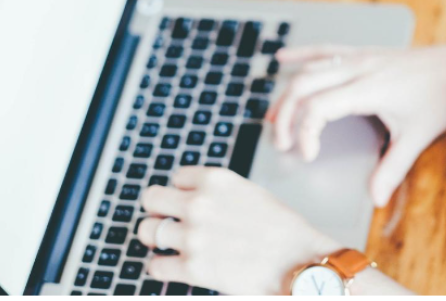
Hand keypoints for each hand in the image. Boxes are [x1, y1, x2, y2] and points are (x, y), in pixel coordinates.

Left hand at [138, 167, 341, 294]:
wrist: (298, 261)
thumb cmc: (282, 230)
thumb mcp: (249, 193)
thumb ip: (218, 193)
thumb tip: (194, 198)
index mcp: (215, 180)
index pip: (176, 177)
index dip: (182, 191)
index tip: (187, 202)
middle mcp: (199, 204)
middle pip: (151, 198)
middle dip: (158, 210)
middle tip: (167, 220)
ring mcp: (192, 237)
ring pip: (147, 231)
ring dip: (157, 238)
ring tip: (171, 244)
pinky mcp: (191, 268)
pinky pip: (155, 266)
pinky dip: (162, 267)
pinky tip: (177, 266)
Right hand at [268, 33, 445, 206]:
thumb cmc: (441, 97)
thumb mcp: (418, 136)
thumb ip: (393, 168)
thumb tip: (375, 198)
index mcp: (368, 89)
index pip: (318, 107)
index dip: (305, 133)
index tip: (308, 156)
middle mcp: (358, 68)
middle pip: (304, 86)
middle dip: (285, 116)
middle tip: (282, 144)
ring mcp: (359, 57)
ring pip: (310, 69)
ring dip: (288, 93)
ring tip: (273, 118)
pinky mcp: (363, 53)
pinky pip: (325, 50)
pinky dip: (302, 55)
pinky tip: (283, 59)